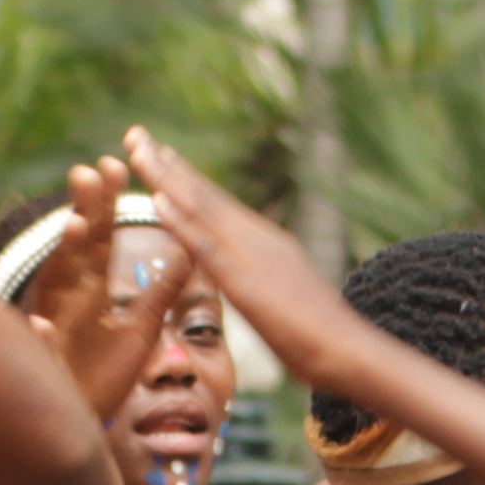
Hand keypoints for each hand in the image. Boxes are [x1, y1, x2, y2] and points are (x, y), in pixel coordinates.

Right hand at [12, 153, 200, 426]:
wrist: (81, 425)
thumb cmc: (105, 374)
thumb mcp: (142, 328)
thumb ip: (161, 290)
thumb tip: (187, 250)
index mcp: (91, 291)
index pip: (101, 238)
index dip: (107, 204)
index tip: (116, 165)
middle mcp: (69, 303)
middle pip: (77, 250)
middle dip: (83, 212)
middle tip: (90, 171)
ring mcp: (54, 332)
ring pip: (54, 290)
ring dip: (63, 260)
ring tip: (75, 227)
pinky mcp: (49, 369)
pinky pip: (41, 354)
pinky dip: (39, 341)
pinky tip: (40, 327)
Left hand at [115, 131, 369, 393]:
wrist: (349, 351)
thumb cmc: (321, 339)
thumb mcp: (285, 301)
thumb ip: (263, 285)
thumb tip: (250, 285)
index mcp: (264, 243)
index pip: (218, 205)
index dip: (186, 178)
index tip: (159, 153)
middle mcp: (256, 238)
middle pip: (204, 195)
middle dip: (167, 164)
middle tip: (135, 133)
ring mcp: (251, 255)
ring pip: (201, 208)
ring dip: (165, 177)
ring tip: (136, 148)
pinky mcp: (246, 282)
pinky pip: (206, 246)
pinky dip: (180, 220)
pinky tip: (157, 198)